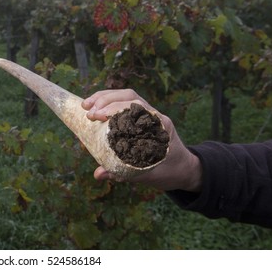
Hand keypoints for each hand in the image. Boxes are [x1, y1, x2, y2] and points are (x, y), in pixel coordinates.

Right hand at [82, 89, 201, 191]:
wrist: (185, 169)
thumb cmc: (168, 172)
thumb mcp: (146, 175)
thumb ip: (121, 173)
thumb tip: (98, 174)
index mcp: (159, 126)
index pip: (135, 108)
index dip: (114, 108)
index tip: (97, 116)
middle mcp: (154, 116)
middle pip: (129, 97)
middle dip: (105, 100)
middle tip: (87, 111)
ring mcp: (150, 114)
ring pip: (127, 97)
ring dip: (105, 98)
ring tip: (86, 105)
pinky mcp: (144, 117)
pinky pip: (127, 103)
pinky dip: (110, 103)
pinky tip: (97, 108)